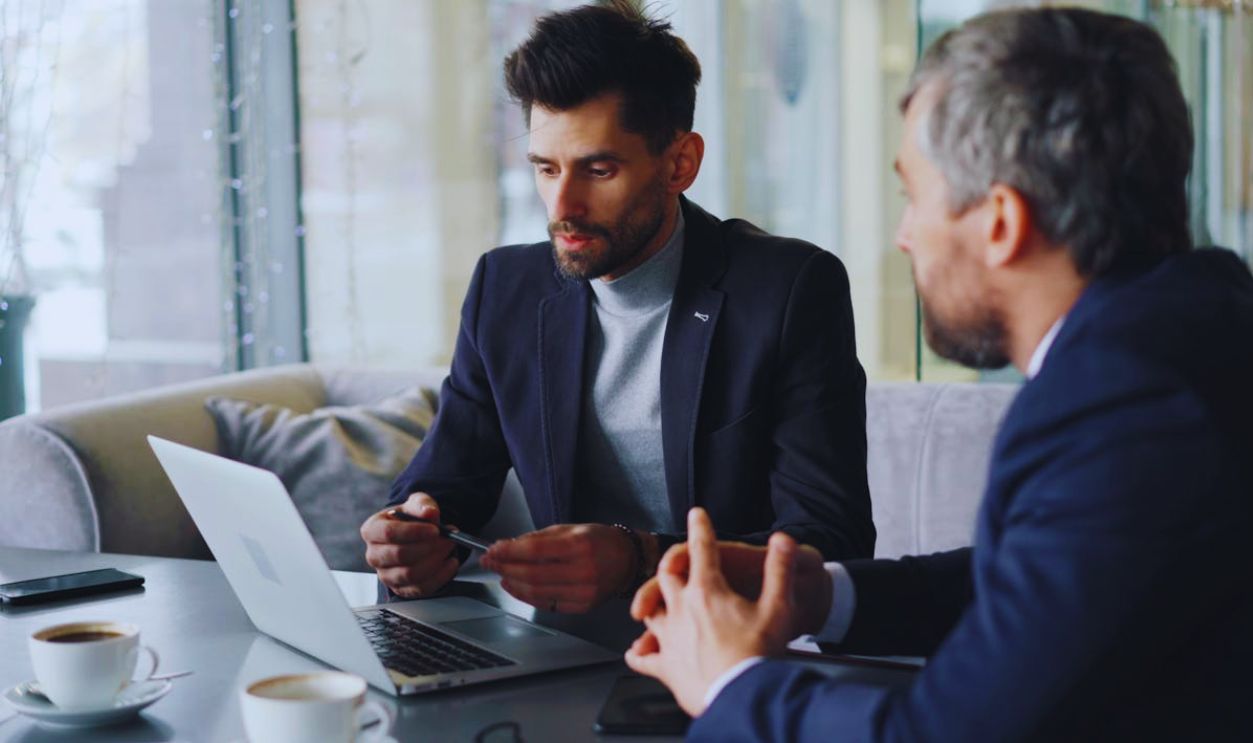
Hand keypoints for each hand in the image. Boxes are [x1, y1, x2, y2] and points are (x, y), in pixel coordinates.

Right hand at [360, 493, 459, 598]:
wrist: (414, 536)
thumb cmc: (410, 519)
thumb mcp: (416, 504)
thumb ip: (422, 504)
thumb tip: (429, 512)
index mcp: (372, 530)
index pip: (389, 533)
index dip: (414, 532)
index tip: (435, 530)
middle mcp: (374, 555)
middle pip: (400, 555)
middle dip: (429, 547)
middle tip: (448, 539)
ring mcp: (386, 575)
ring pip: (411, 574)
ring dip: (436, 561)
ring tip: (449, 548)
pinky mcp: (401, 589)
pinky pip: (421, 588)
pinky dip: (441, 576)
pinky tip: (450, 562)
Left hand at [479, 523, 640, 612]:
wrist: (629, 560)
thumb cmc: (599, 540)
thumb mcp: (570, 529)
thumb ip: (538, 538)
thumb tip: (507, 546)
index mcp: (580, 545)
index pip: (534, 551)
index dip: (508, 551)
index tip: (492, 549)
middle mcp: (584, 571)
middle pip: (532, 575)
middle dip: (505, 568)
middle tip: (491, 562)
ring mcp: (584, 592)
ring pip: (537, 592)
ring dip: (513, 584)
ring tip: (501, 574)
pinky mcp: (583, 606)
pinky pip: (548, 604)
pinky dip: (527, 596)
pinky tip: (517, 587)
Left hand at [624, 509, 801, 715]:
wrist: (745, 697)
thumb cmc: (761, 654)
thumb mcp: (779, 607)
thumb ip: (781, 568)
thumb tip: (784, 539)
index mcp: (708, 590)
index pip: (702, 548)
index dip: (701, 528)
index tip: (697, 514)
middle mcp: (682, 608)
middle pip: (667, 575)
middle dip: (673, 564)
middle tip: (679, 560)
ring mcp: (671, 637)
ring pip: (652, 611)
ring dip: (653, 603)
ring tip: (655, 602)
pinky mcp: (667, 666)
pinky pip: (646, 658)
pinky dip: (641, 654)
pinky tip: (637, 653)